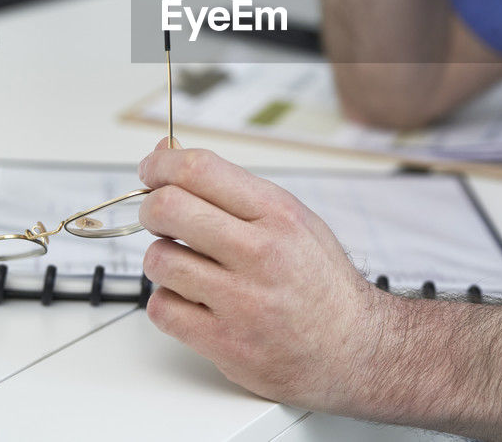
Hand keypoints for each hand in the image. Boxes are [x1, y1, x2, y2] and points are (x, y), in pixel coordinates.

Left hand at [137, 138, 391, 409]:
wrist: (351, 348)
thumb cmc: (319, 281)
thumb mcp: (291, 218)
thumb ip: (230, 187)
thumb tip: (168, 153)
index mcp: (278, 214)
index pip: (199, 170)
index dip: (160, 165)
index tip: (150, 171)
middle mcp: (260, 253)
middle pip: (168, 209)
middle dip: (151, 209)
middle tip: (158, 217)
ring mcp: (241, 301)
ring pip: (159, 260)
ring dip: (162, 259)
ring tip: (186, 265)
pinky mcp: (225, 343)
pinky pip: (162, 309)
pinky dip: (167, 303)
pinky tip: (191, 300)